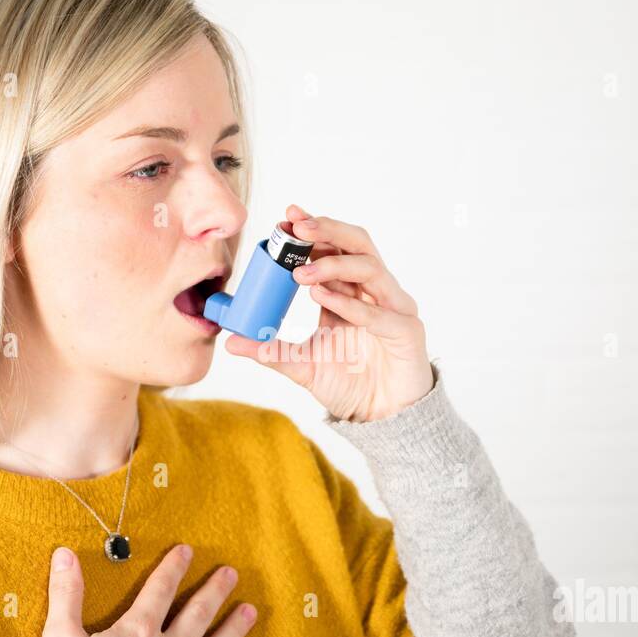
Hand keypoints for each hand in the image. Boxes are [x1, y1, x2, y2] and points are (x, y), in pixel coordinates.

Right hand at [41, 544, 268, 636]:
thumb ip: (67, 594)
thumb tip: (64, 554)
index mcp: (139, 633)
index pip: (160, 591)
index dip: (173, 568)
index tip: (187, 551)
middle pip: (197, 615)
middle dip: (214, 591)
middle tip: (231, 573)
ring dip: (234, 629)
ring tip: (250, 611)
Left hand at [225, 204, 434, 422]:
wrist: (381, 418)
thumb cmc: (350, 386)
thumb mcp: (302, 365)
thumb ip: (271, 351)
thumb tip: (231, 342)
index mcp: (349, 292)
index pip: (335, 249)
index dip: (314, 231)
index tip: (287, 218)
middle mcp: (373, 293)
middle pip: (357, 245)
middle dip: (327, 231)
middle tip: (296, 227)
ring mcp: (393, 308)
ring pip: (370, 268)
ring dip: (333, 264)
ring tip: (300, 272)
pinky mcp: (406, 330)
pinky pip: (378, 311)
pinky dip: (348, 302)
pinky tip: (322, 298)